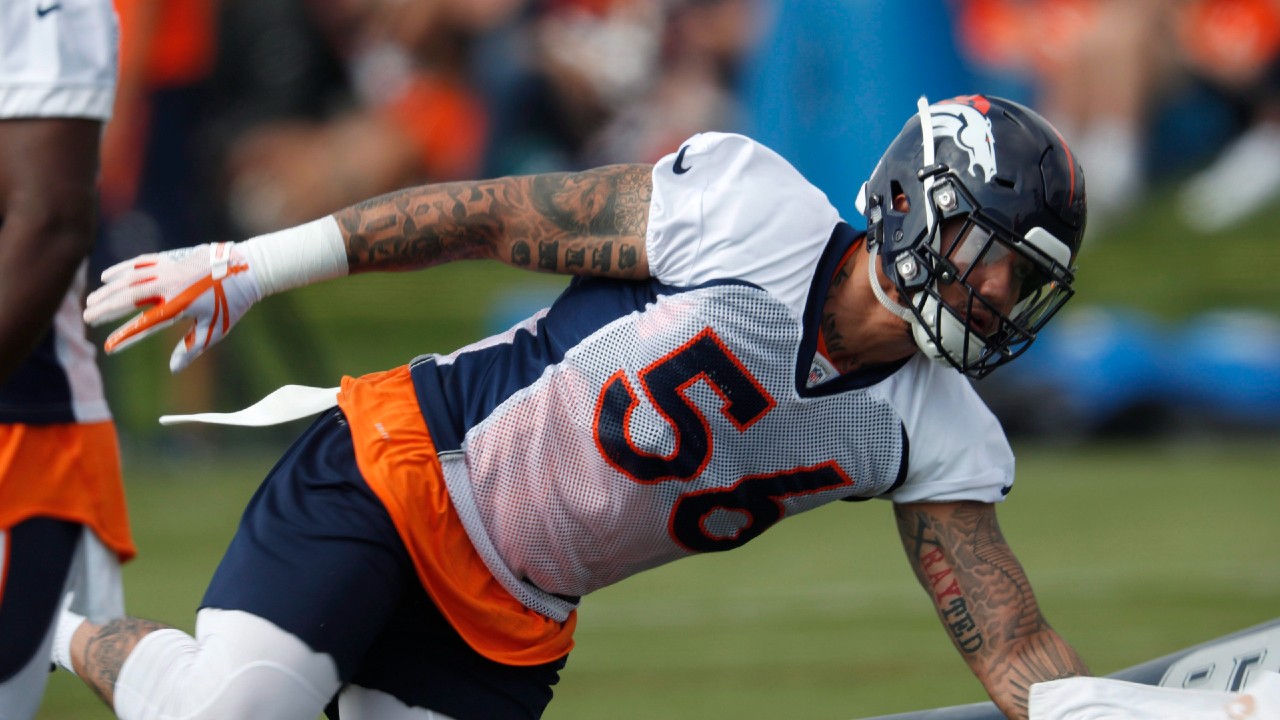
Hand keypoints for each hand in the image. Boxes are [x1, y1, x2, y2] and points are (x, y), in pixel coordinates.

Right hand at [84, 242, 262, 371]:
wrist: (245, 266)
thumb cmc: (232, 302)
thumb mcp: (215, 329)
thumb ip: (192, 347)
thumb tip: (173, 369)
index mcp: (178, 306)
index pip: (144, 325)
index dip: (125, 337)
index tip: (109, 347)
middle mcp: (168, 286)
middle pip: (128, 298)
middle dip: (105, 309)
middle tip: (86, 319)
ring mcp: (167, 269)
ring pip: (129, 279)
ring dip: (108, 290)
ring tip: (91, 301)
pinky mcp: (169, 257)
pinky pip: (139, 263)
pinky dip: (121, 269)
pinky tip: (107, 276)